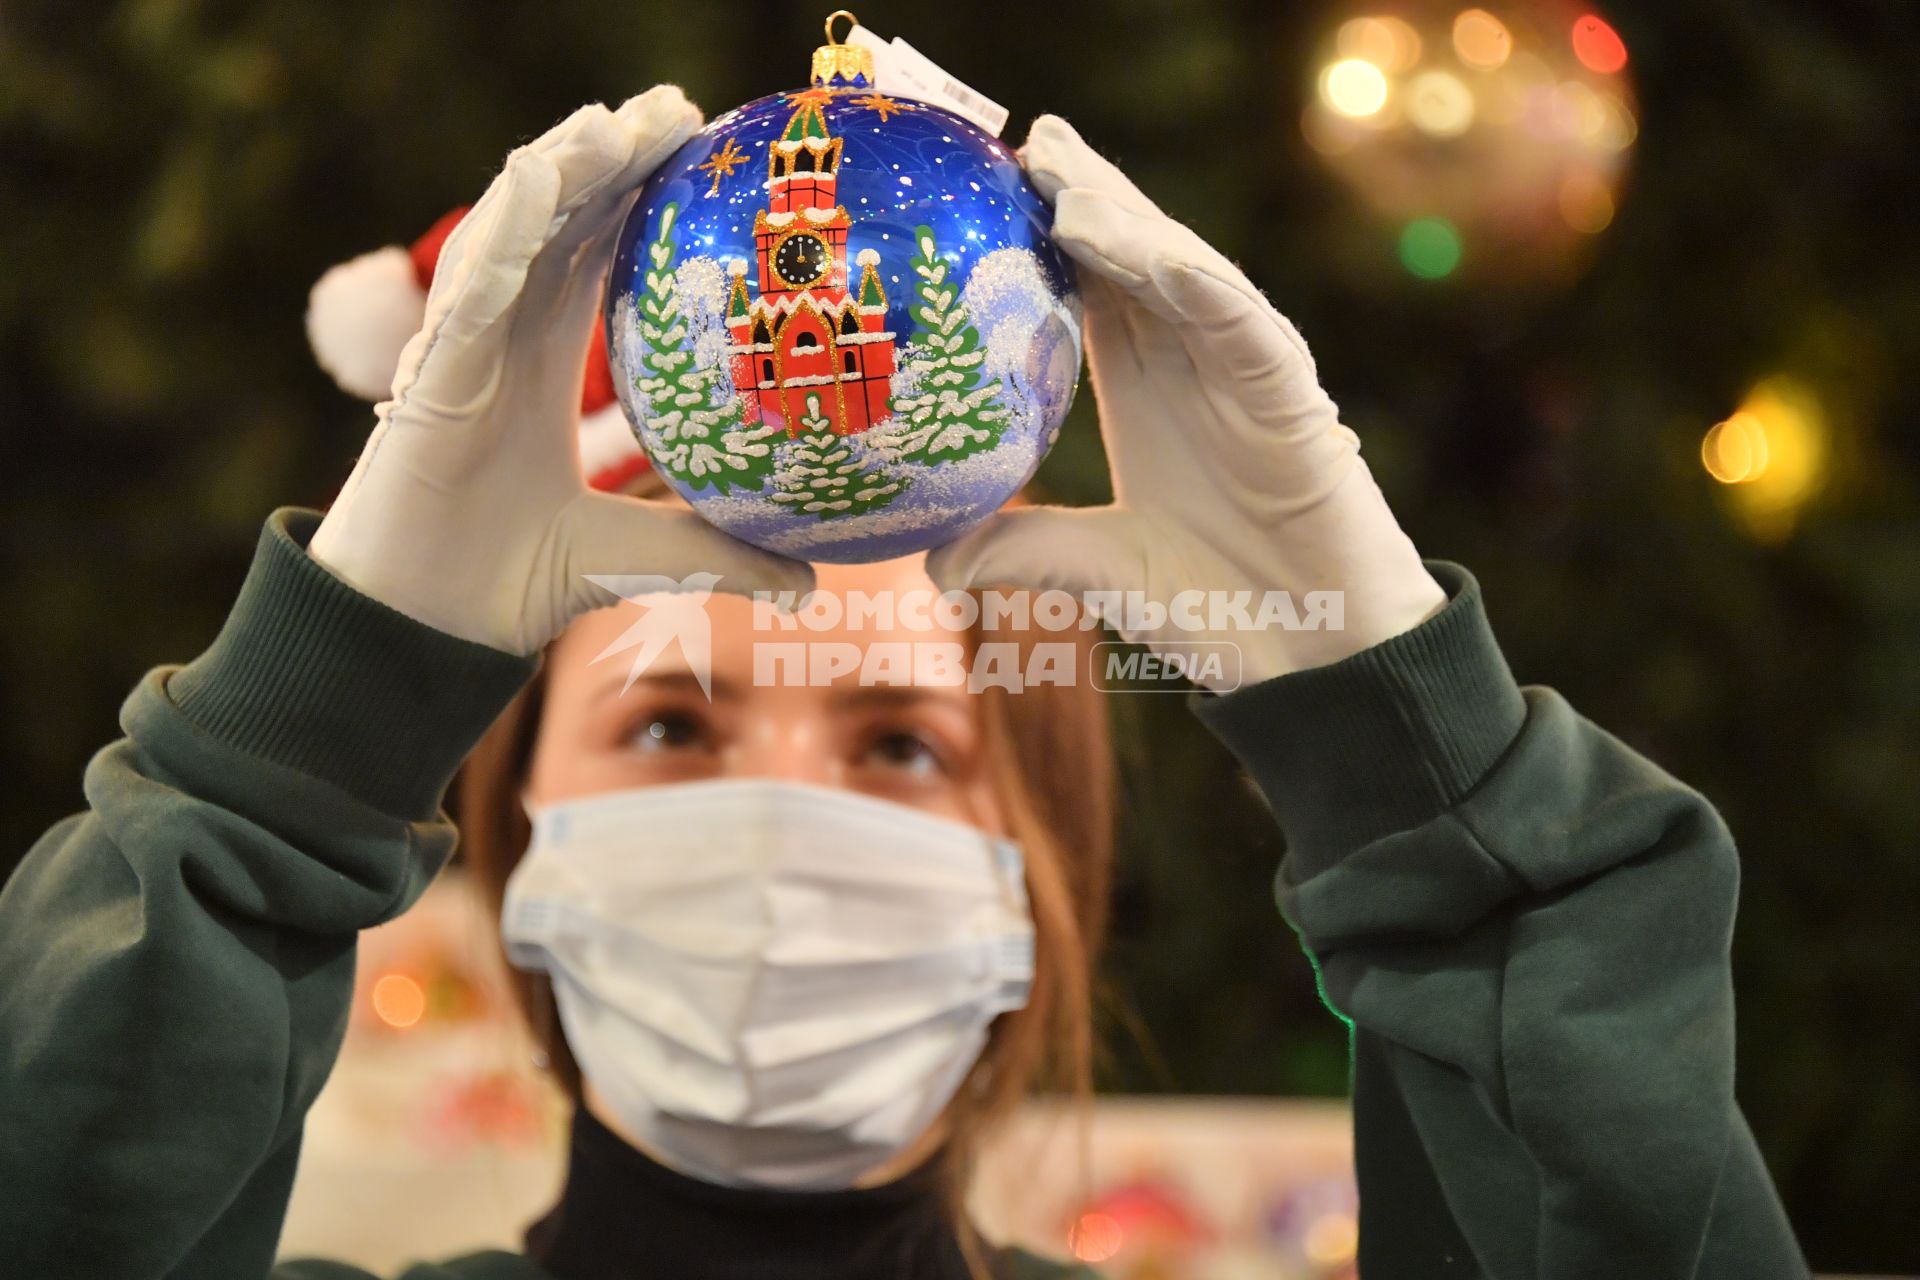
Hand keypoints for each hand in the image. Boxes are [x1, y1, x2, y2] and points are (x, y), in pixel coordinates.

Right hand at [309, 88, 812, 655]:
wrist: (429, 635)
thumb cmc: (509, 587)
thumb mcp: (639, 561)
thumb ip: (717, 556)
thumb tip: (811, 580)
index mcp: (538, 368)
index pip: (590, 258)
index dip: (636, 200)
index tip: (697, 154)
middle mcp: (498, 344)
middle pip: (556, 225)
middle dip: (609, 159)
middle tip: (677, 110)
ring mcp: (459, 355)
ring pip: (510, 238)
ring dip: (561, 172)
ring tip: (618, 120)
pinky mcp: (427, 382)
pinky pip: (468, 297)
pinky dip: (502, 237)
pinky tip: (539, 177)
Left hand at [927, 116, 1444, 686]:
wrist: (1315, 659)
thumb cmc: (1222, 605)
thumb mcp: (1101, 571)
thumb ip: (1026, 551)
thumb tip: (933, 558)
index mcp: (1146, 388)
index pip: (1090, 288)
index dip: (1044, 235)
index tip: (986, 189)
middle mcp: (1193, 365)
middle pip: (1134, 258)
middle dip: (1084, 194)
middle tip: (1027, 139)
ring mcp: (1245, 373)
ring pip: (1184, 274)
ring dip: (1128, 225)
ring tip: (1064, 185)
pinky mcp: (1292, 398)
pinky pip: (1245, 325)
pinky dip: (1198, 284)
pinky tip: (1149, 251)